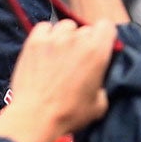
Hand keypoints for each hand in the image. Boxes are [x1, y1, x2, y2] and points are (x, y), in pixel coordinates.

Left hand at [0, 20, 117, 141]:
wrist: (36, 115)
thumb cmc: (70, 113)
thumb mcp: (100, 104)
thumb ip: (104, 83)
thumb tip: (98, 76)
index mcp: (97, 52)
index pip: (107, 26)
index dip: (105, 35)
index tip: (101, 46)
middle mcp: (76, 40)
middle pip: (85, 29)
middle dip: (85, 41)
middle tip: (79, 58)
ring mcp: (53, 38)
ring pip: (65, 26)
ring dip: (66, 36)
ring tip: (61, 53)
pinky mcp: (33, 42)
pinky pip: (44, 27)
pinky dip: (47, 34)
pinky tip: (46, 48)